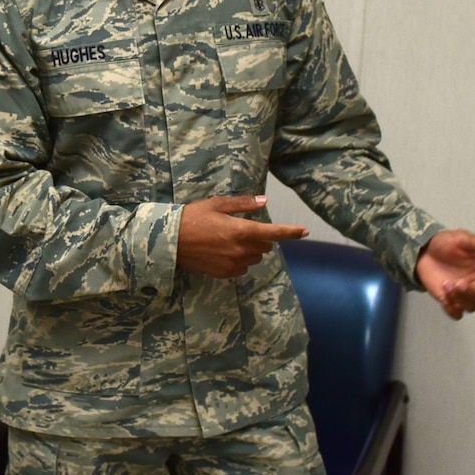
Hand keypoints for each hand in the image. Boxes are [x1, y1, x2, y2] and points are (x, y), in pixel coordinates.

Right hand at [177, 196, 307, 278]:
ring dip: (250, 249)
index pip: (274, 233)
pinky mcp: (224, 273)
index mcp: (241, 230)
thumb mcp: (217, 204)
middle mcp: (241, 249)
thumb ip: (243, 204)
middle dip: (261, 237)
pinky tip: (224, 252)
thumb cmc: (193, 217)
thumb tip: (263, 201)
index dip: (291, 232)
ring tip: (229, 240)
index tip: (305, 232)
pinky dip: (240, 260)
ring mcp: (233, 264)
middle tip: (242, 228)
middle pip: (265, 245)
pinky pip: (242, 268)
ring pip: (255, 257)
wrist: (169, 240)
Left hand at [416, 230, 474, 319]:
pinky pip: (457, 315)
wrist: (423, 253)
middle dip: (472, 294)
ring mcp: (467, 295)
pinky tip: (443, 294)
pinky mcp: (452, 303)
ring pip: (471, 308)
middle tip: (458, 283)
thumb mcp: (459, 238)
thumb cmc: (445, 243)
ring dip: (458, 298)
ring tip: (447, 283)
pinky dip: (450, 308)